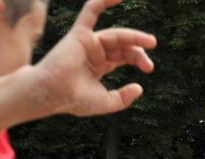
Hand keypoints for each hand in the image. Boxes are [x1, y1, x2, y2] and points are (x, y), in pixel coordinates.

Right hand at [36, 0, 156, 116]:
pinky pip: (91, 12)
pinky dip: (102, 3)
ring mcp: (87, 42)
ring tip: (151, 42)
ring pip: (115, 35)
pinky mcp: (79, 35)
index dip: (139, 58)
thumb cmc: (75, 100)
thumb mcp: (106, 102)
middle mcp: (94, 51)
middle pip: (122, 46)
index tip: (149, 68)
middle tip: (149, 65)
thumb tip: (140, 88)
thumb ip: (124, 97)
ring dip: (133, 37)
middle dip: (138, 52)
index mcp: (100, 65)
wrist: (53, 95)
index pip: (123, 56)